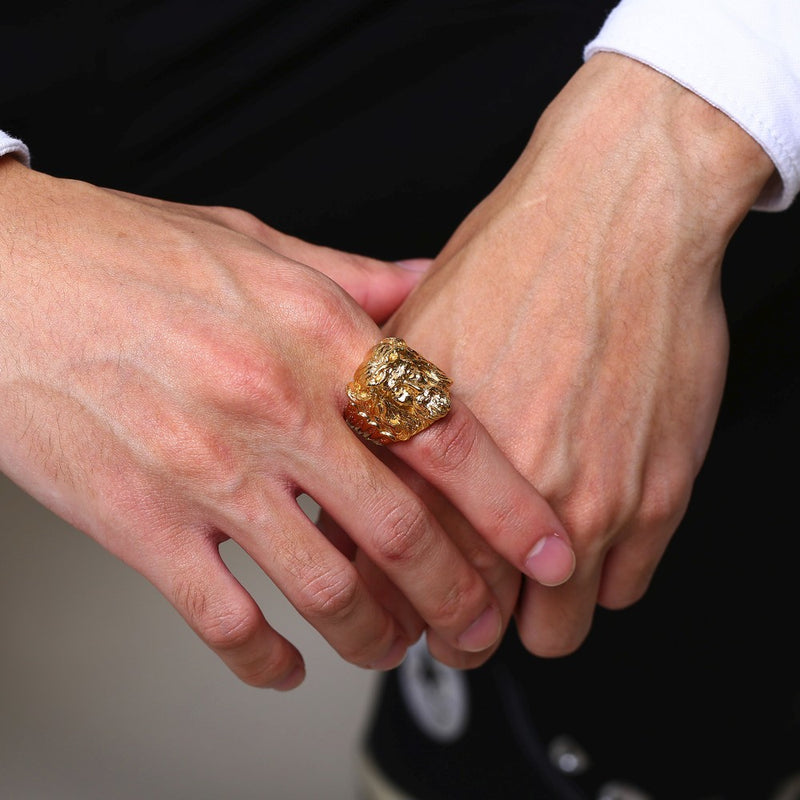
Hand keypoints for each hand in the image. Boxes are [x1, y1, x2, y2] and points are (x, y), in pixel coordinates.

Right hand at [0, 157, 570, 685]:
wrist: (3, 275)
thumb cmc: (125, 255)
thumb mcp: (257, 245)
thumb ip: (354, 277)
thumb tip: (423, 288)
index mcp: (313, 335)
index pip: (444, 434)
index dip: (511, 504)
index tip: (546, 550)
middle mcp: (271, 406)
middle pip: (400, 530)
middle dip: (459, 595)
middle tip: (481, 627)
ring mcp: (206, 470)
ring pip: (323, 588)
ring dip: (375, 636)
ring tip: (396, 649)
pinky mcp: (138, 521)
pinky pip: (220, 617)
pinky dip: (263, 659)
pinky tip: (284, 665)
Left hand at [381, 53, 774, 656]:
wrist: (616, 212)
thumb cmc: (512, 261)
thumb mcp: (409, 339)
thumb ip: (376, 427)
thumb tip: (347, 483)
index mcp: (427, 461)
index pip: (393, 585)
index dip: (395, 612)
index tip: (403, 612)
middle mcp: (500, 496)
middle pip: (470, 628)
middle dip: (462, 627)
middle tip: (467, 607)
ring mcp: (584, 505)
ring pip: (552, 630)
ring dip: (536, 614)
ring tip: (530, 576)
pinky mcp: (655, 499)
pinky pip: (621, 591)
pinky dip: (599, 577)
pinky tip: (586, 533)